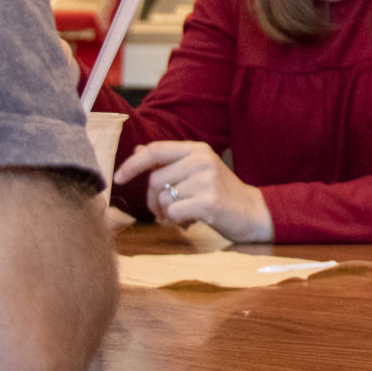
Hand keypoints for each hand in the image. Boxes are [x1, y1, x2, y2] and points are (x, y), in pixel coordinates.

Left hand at [113, 141, 273, 241]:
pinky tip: (192, 221)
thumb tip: (139, 150)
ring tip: (184, 215)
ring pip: (164, 199)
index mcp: (197, 149)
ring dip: (167, 213)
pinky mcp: (209, 201)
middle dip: (153, 200)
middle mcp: (201, 160)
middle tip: (163, 211)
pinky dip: (177, 221)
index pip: (155, 151)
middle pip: (155, 180)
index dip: (132, 164)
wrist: (253, 212)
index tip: (118, 177)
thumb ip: (169, 161)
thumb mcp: (197, 170)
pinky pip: (174, 213)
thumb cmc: (220, 192)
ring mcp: (206, 180)